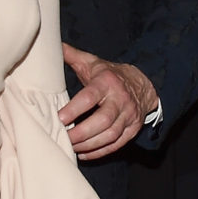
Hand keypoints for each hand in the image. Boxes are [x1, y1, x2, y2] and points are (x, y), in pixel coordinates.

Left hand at [59, 44, 157, 160]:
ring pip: (110, 135)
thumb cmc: (110, 75)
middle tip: (63, 138)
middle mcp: (120, 99)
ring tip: (71, 147)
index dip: (74, 110)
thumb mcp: (93, 63)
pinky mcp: (133, 129)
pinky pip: (116, 144)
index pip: (90, 97)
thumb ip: (72, 55)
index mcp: (107, 82)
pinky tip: (83, 153)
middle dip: (81, 133)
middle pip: (102, 121)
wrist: (143, 84)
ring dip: (89, 144)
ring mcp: (129, 116)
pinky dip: (99, 152)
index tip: (59, 119)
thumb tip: (54, 45)